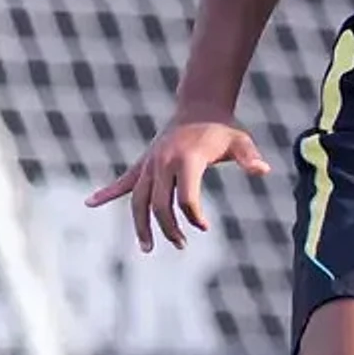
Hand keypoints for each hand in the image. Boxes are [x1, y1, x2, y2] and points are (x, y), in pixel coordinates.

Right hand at [85, 117, 271, 252]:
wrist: (200, 106)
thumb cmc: (223, 129)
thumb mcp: (241, 142)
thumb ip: (249, 158)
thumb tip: (263, 170)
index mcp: (186, 160)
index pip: (185, 198)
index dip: (194, 216)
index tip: (204, 226)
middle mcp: (163, 162)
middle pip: (159, 204)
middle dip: (168, 228)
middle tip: (182, 244)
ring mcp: (150, 163)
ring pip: (138, 200)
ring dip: (141, 225)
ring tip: (147, 247)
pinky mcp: (144, 164)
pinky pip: (123, 181)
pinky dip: (107, 192)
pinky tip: (90, 202)